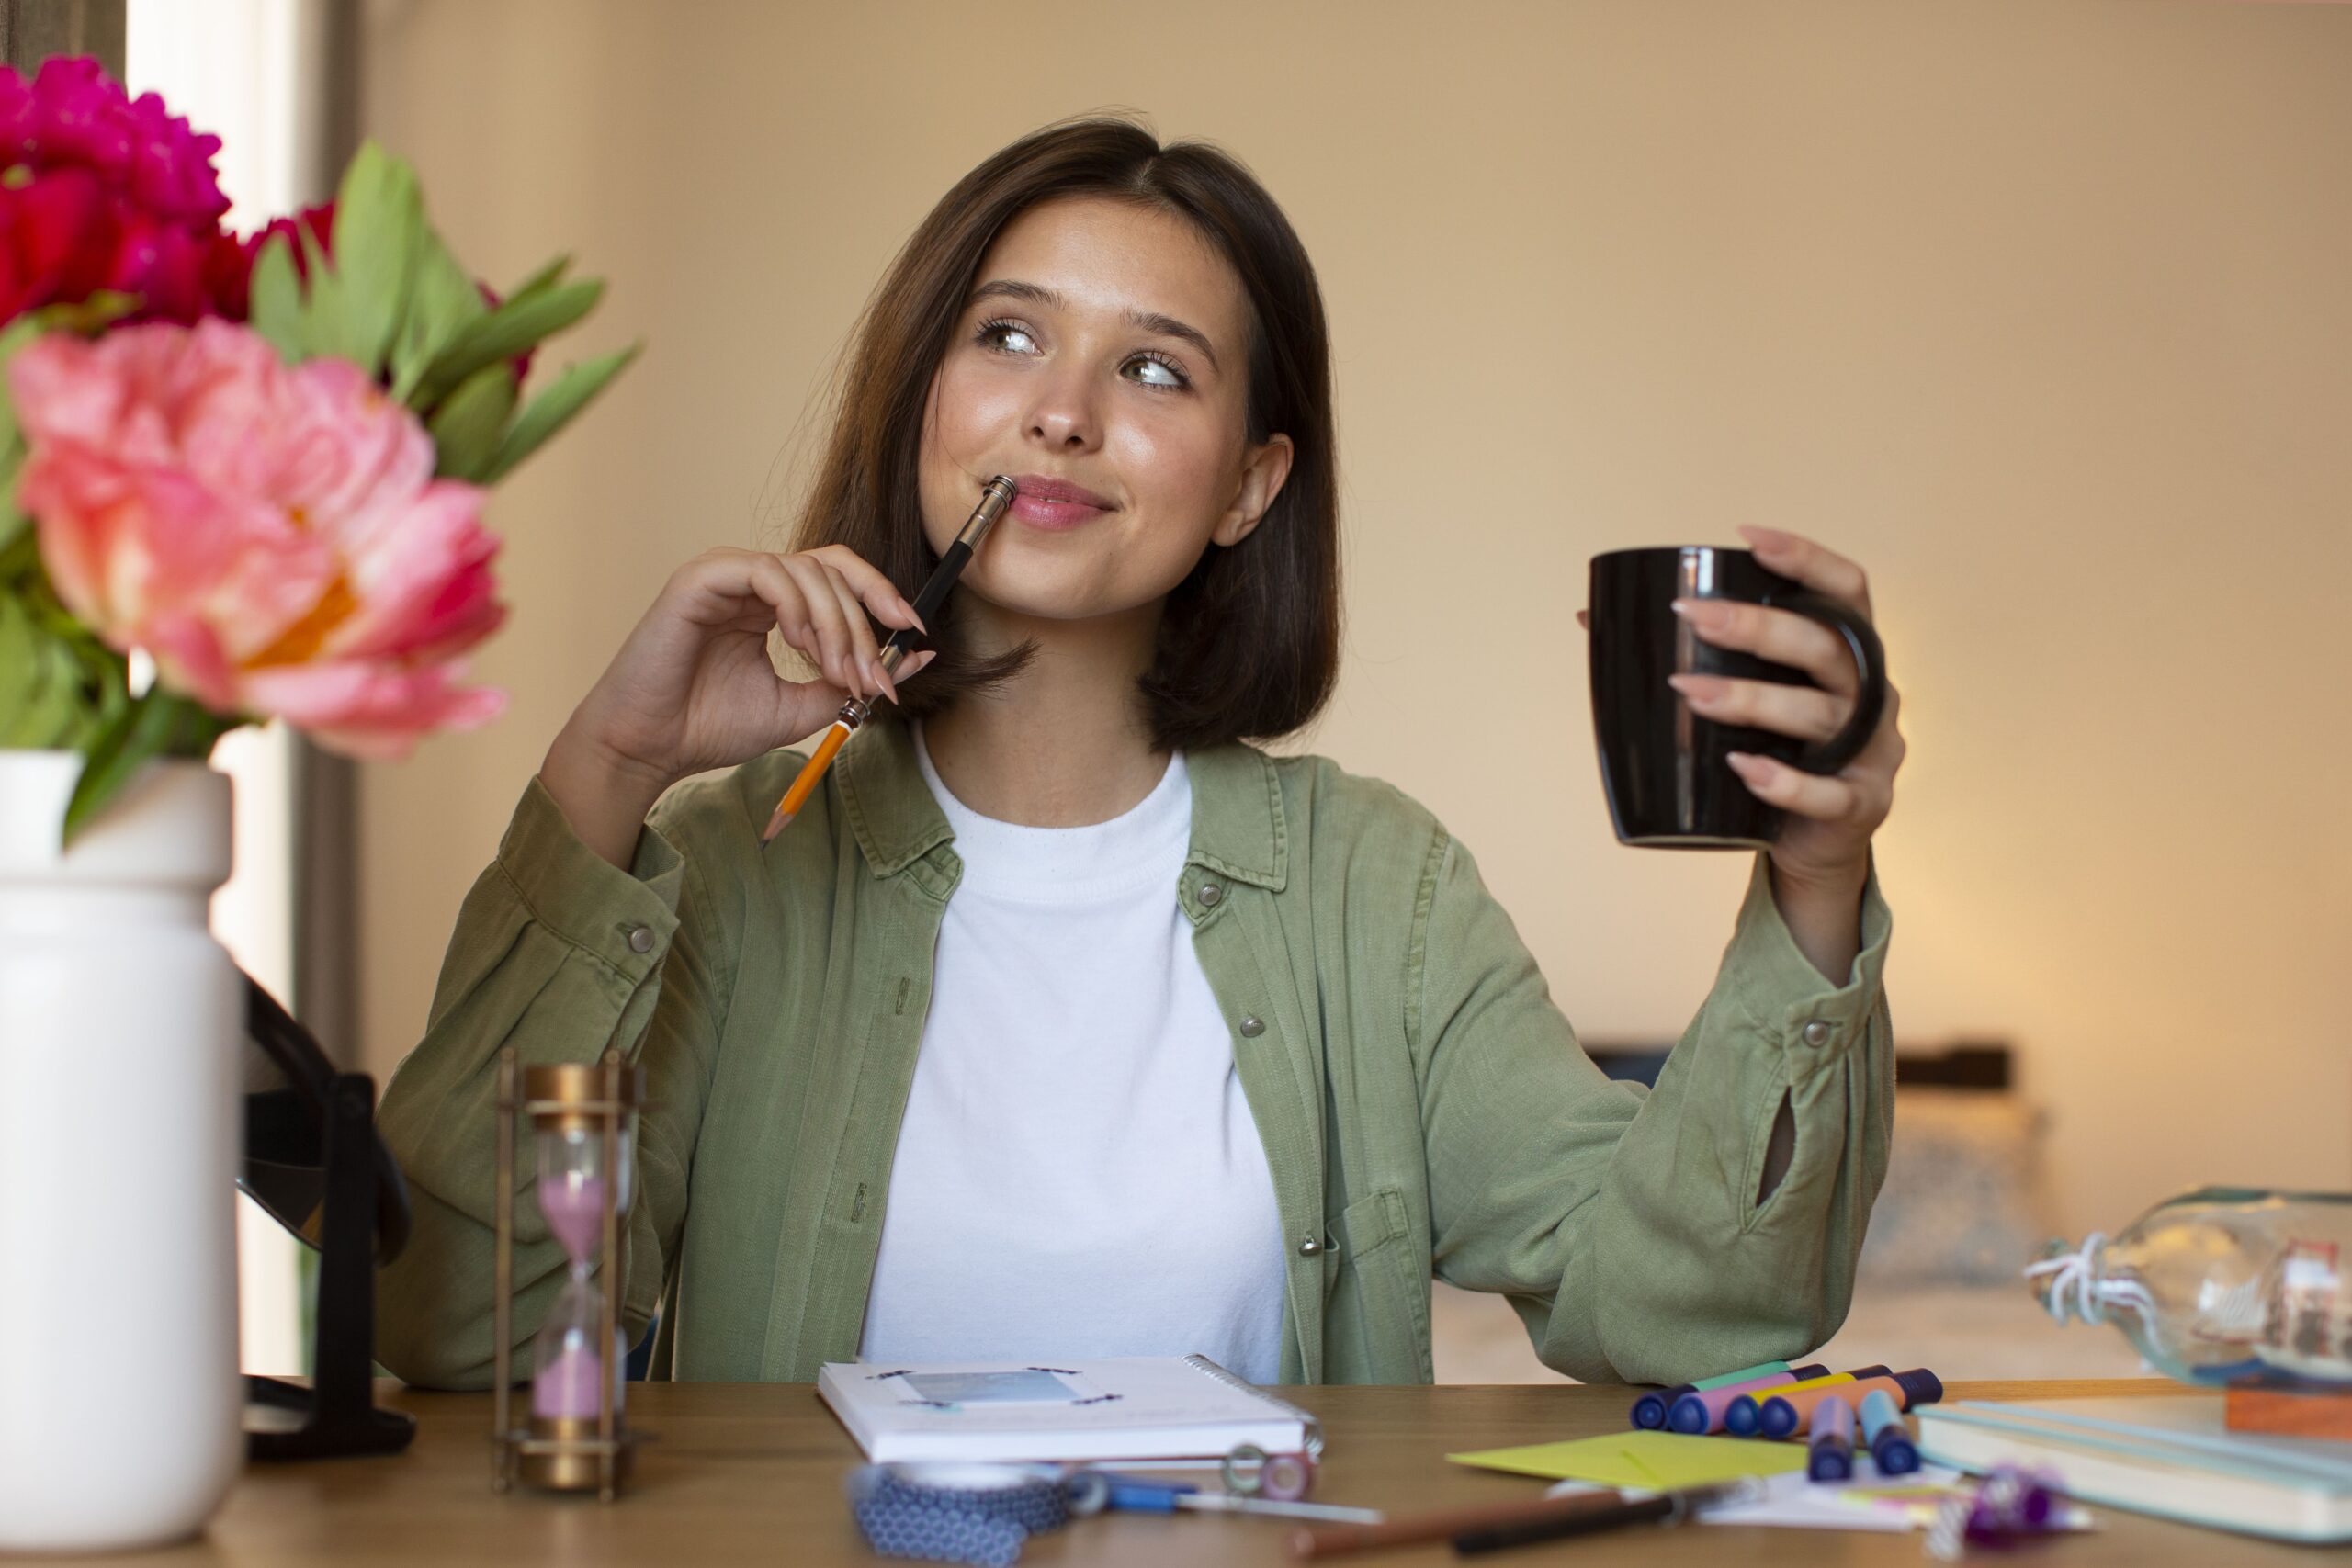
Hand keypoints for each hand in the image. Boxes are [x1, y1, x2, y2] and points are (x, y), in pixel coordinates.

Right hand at [542, 545, 932, 863]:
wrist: (652, 749)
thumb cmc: (711, 727)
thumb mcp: (803, 706)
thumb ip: (852, 680)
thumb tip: (917, 658)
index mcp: (772, 603)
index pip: (838, 576)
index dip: (880, 595)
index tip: (914, 632)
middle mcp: (751, 580)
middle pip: (831, 569)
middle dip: (863, 625)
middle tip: (871, 678)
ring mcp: (725, 573)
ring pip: (806, 570)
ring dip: (836, 624)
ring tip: (836, 673)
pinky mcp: (701, 578)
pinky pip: (766, 571)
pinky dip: (796, 606)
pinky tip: (798, 645)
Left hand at [1662, 526, 1903, 896]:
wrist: (1810, 843)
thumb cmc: (1774, 754)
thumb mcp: (1747, 702)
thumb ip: (1697, 658)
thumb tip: (1591, 621)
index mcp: (1849, 655)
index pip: (1847, 589)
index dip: (1806, 557)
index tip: (1747, 538)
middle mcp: (1872, 693)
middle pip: (1828, 645)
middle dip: (1758, 627)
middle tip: (1693, 617)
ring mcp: (1874, 751)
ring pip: (1820, 714)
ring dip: (1753, 699)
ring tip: (1691, 692)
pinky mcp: (1863, 805)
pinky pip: (1828, 793)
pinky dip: (1785, 781)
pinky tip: (1742, 767)